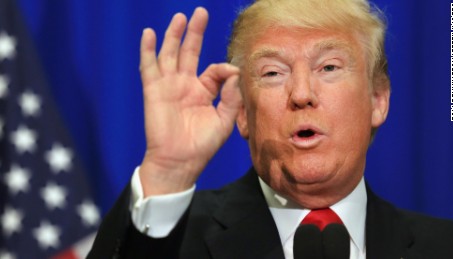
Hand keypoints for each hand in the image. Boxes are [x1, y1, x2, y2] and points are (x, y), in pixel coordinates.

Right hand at [138, 7, 241, 195]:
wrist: (179, 162)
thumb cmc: (202, 145)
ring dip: (174, 35)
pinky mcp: (154, 91)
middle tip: (200, 12)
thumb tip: (233, 72)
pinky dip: (148, 50)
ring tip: (180, 17)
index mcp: (203, 92)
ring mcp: (168, 86)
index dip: (223, 68)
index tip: (231, 73)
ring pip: (170, 54)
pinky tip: (149, 34)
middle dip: (195, 32)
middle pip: (189, 52)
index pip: (214, 70)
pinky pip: (149, 67)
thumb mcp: (224, 121)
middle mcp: (185, 85)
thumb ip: (231, 97)